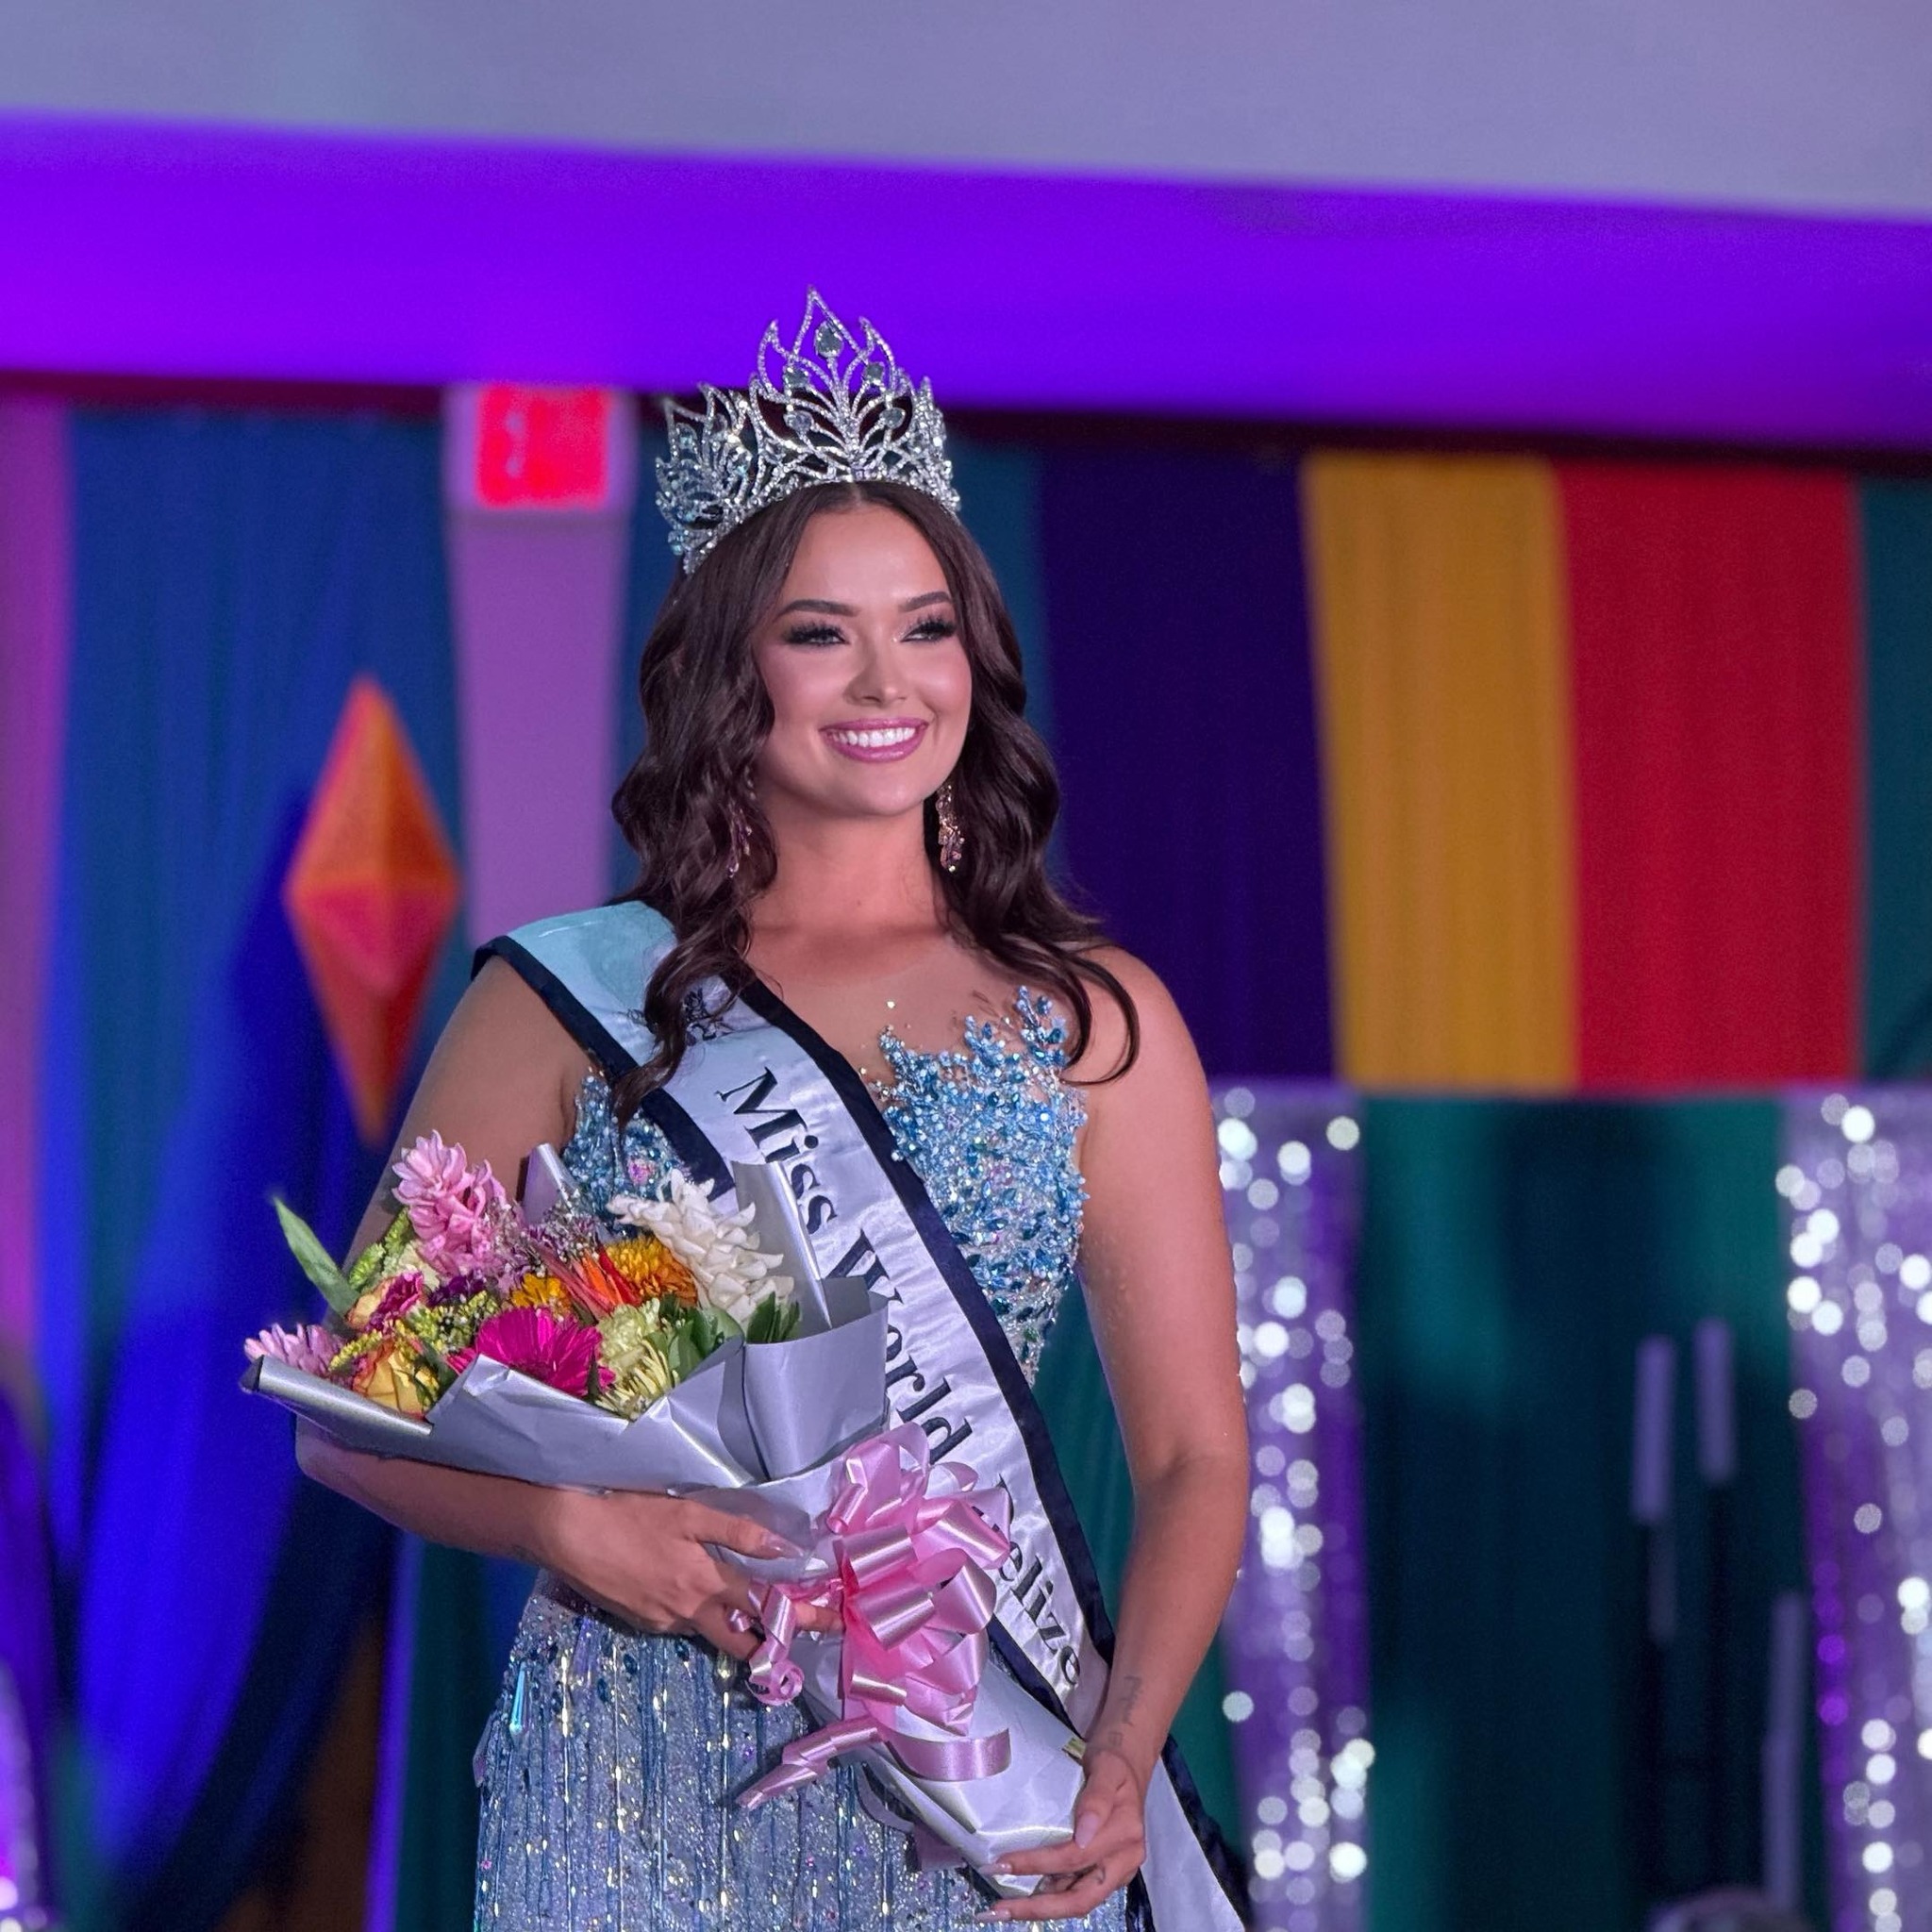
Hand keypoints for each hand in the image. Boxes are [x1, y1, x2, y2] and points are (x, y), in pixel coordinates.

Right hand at [544, 1489, 802, 1660]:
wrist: (567, 1536)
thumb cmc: (630, 1516)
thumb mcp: (688, 1515)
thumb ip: (737, 1533)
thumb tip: (785, 1547)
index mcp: (706, 1585)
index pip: (767, 1608)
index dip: (802, 1616)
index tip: (833, 1622)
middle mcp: (690, 1613)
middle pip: (744, 1642)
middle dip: (774, 1642)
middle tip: (797, 1633)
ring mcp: (663, 1623)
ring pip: (711, 1631)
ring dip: (734, 1624)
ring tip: (749, 1604)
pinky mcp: (642, 1623)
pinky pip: (682, 1623)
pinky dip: (698, 1613)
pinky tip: (691, 1588)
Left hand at [982, 1744, 1148, 1921]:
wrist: (1126, 1762)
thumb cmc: (1112, 1762)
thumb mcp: (1106, 1767)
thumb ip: (1097, 1798)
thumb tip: (1083, 1834)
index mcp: (1126, 1835)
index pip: (1075, 1857)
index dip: (1037, 1863)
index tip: (1002, 1863)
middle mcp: (1124, 1861)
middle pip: (1080, 1898)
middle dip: (1038, 1907)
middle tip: (999, 1909)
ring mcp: (1116, 1871)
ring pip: (1077, 1901)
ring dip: (1041, 1908)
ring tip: (1006, 1908)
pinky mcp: (1105, 1873)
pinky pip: (1076, 1891)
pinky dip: (1050, 1897)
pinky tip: (1024, 1895)